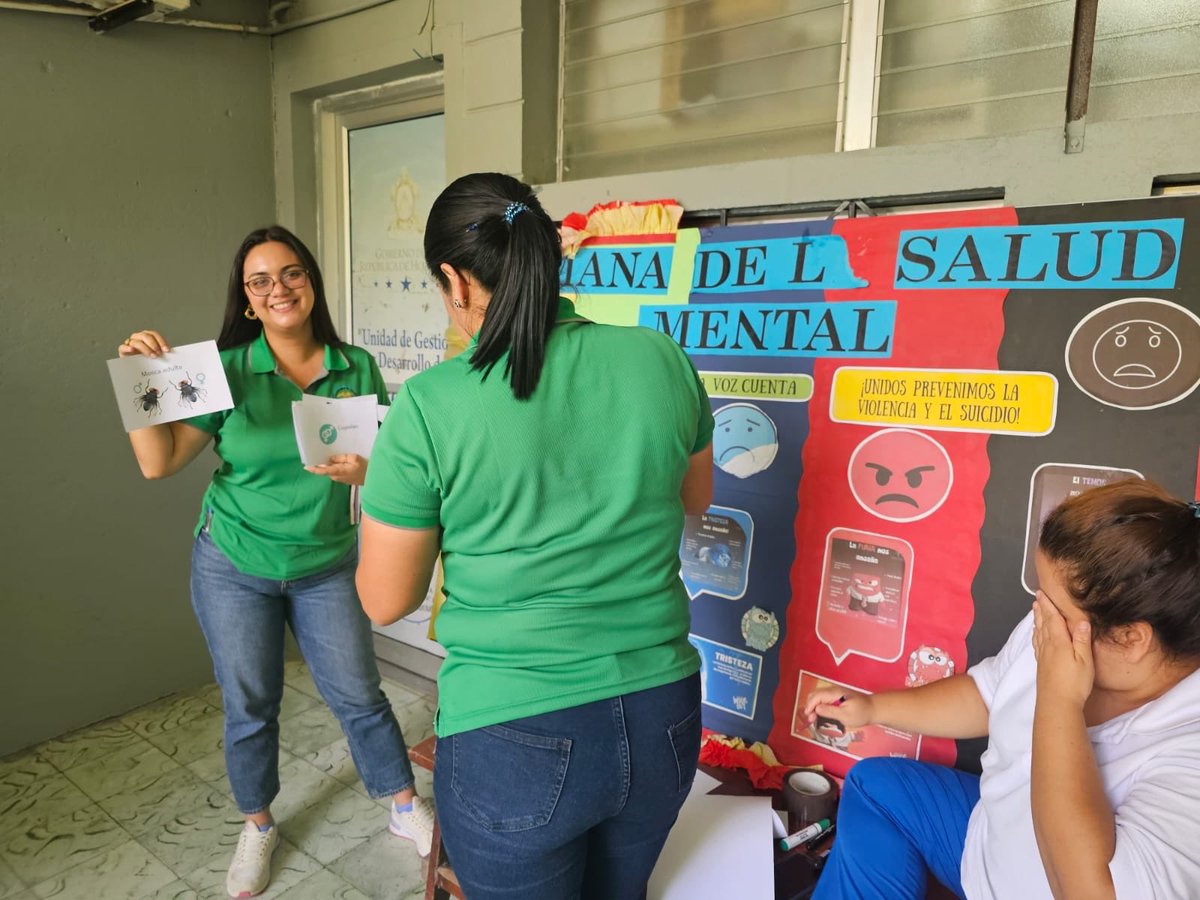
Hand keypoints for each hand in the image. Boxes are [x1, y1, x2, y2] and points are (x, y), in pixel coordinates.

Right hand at [118, 330, 170, 357]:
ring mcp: (130, 343)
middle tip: (159, 354)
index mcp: (147, 336)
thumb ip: (161, 352)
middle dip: (153, 344)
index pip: (154, 334)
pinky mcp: (122, 350)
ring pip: (136, 342)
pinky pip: (123, 347)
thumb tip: (170, 354)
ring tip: (152, 356)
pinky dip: (127, 348)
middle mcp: (138, 337)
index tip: (166, 350)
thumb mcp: (155, 355)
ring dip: (145, 348)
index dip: (161, 341)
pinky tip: (132, 350)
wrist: (135, 367)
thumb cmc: (147, 360)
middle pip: (145, 336)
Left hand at [306, 454, 367, 485]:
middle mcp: (336, 476)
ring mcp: (339, 478)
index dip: (314, 468)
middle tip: (315, 453)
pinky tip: (334, 458)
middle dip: (319, 463)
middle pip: (324, 469)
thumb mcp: (354, 458)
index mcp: (338, 471)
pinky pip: (334, 471)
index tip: (306, 466)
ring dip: (326, 463)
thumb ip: (341, 458)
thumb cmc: (365, 467)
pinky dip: (332, 465)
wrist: (373, 478)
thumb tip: (329, 459)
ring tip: (323, 453)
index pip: (322, 471)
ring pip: (329, 470)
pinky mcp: (342, 478)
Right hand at [802, 687, 872, 729]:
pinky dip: (820, 705)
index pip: (816, 696)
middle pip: (815, 694)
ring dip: (814, 706)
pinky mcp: (838, 696)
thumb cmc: (861, 713)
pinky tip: (822, 714)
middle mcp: (833, 690)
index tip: (809, 717)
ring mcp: (835, 692)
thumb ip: (830, 711)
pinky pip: (824, 699)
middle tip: (811, 719)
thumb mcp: (845, 716)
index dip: (810, 706)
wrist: (874, 709)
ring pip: (819, 696)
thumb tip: (817, 708)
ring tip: (815, 718)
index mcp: (835, 693)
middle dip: (810, 706)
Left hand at [1032, 593, 1093, 708]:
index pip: (1052, 618)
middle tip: (1037, 598)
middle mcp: (1047, 646)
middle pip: (1043, 623)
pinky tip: (1037, 635)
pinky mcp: (1041, 664)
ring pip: (1038, 632)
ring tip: (1036, 611)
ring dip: (1037, 620)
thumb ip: (1082, 639)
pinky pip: (1037, 643)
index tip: (1042, 593)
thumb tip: (1082, 620)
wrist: (1057, 703)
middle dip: (1041, 609)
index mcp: (1059, 642)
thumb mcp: (1084, 660)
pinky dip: (1037, 634)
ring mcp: (1042, 655)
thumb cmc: (1074, 683)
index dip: (1048, 605)